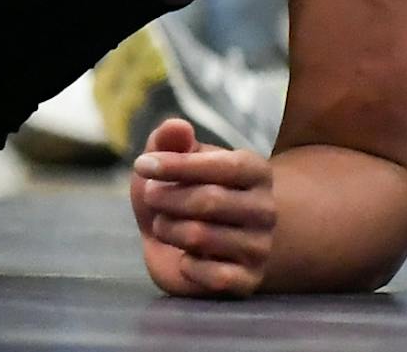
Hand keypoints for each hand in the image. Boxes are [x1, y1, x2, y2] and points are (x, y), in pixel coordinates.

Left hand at [130, 118, 275, 297]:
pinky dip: (186, 266)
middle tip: (150, 196)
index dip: (177, 164)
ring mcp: (260, 247)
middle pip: (208, 201)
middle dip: (166, 198)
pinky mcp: (248, 281)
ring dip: (168, 229)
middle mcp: (265, 209)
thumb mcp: (169, 162)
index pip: (223, 165)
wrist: (183, 243)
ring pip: (202, 236)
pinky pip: (213, 276)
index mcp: (254, 171)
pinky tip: (183, 257)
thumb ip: (169, 141)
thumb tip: (178, 126)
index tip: (142, 165)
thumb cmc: (178, 193)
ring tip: (162, 224)